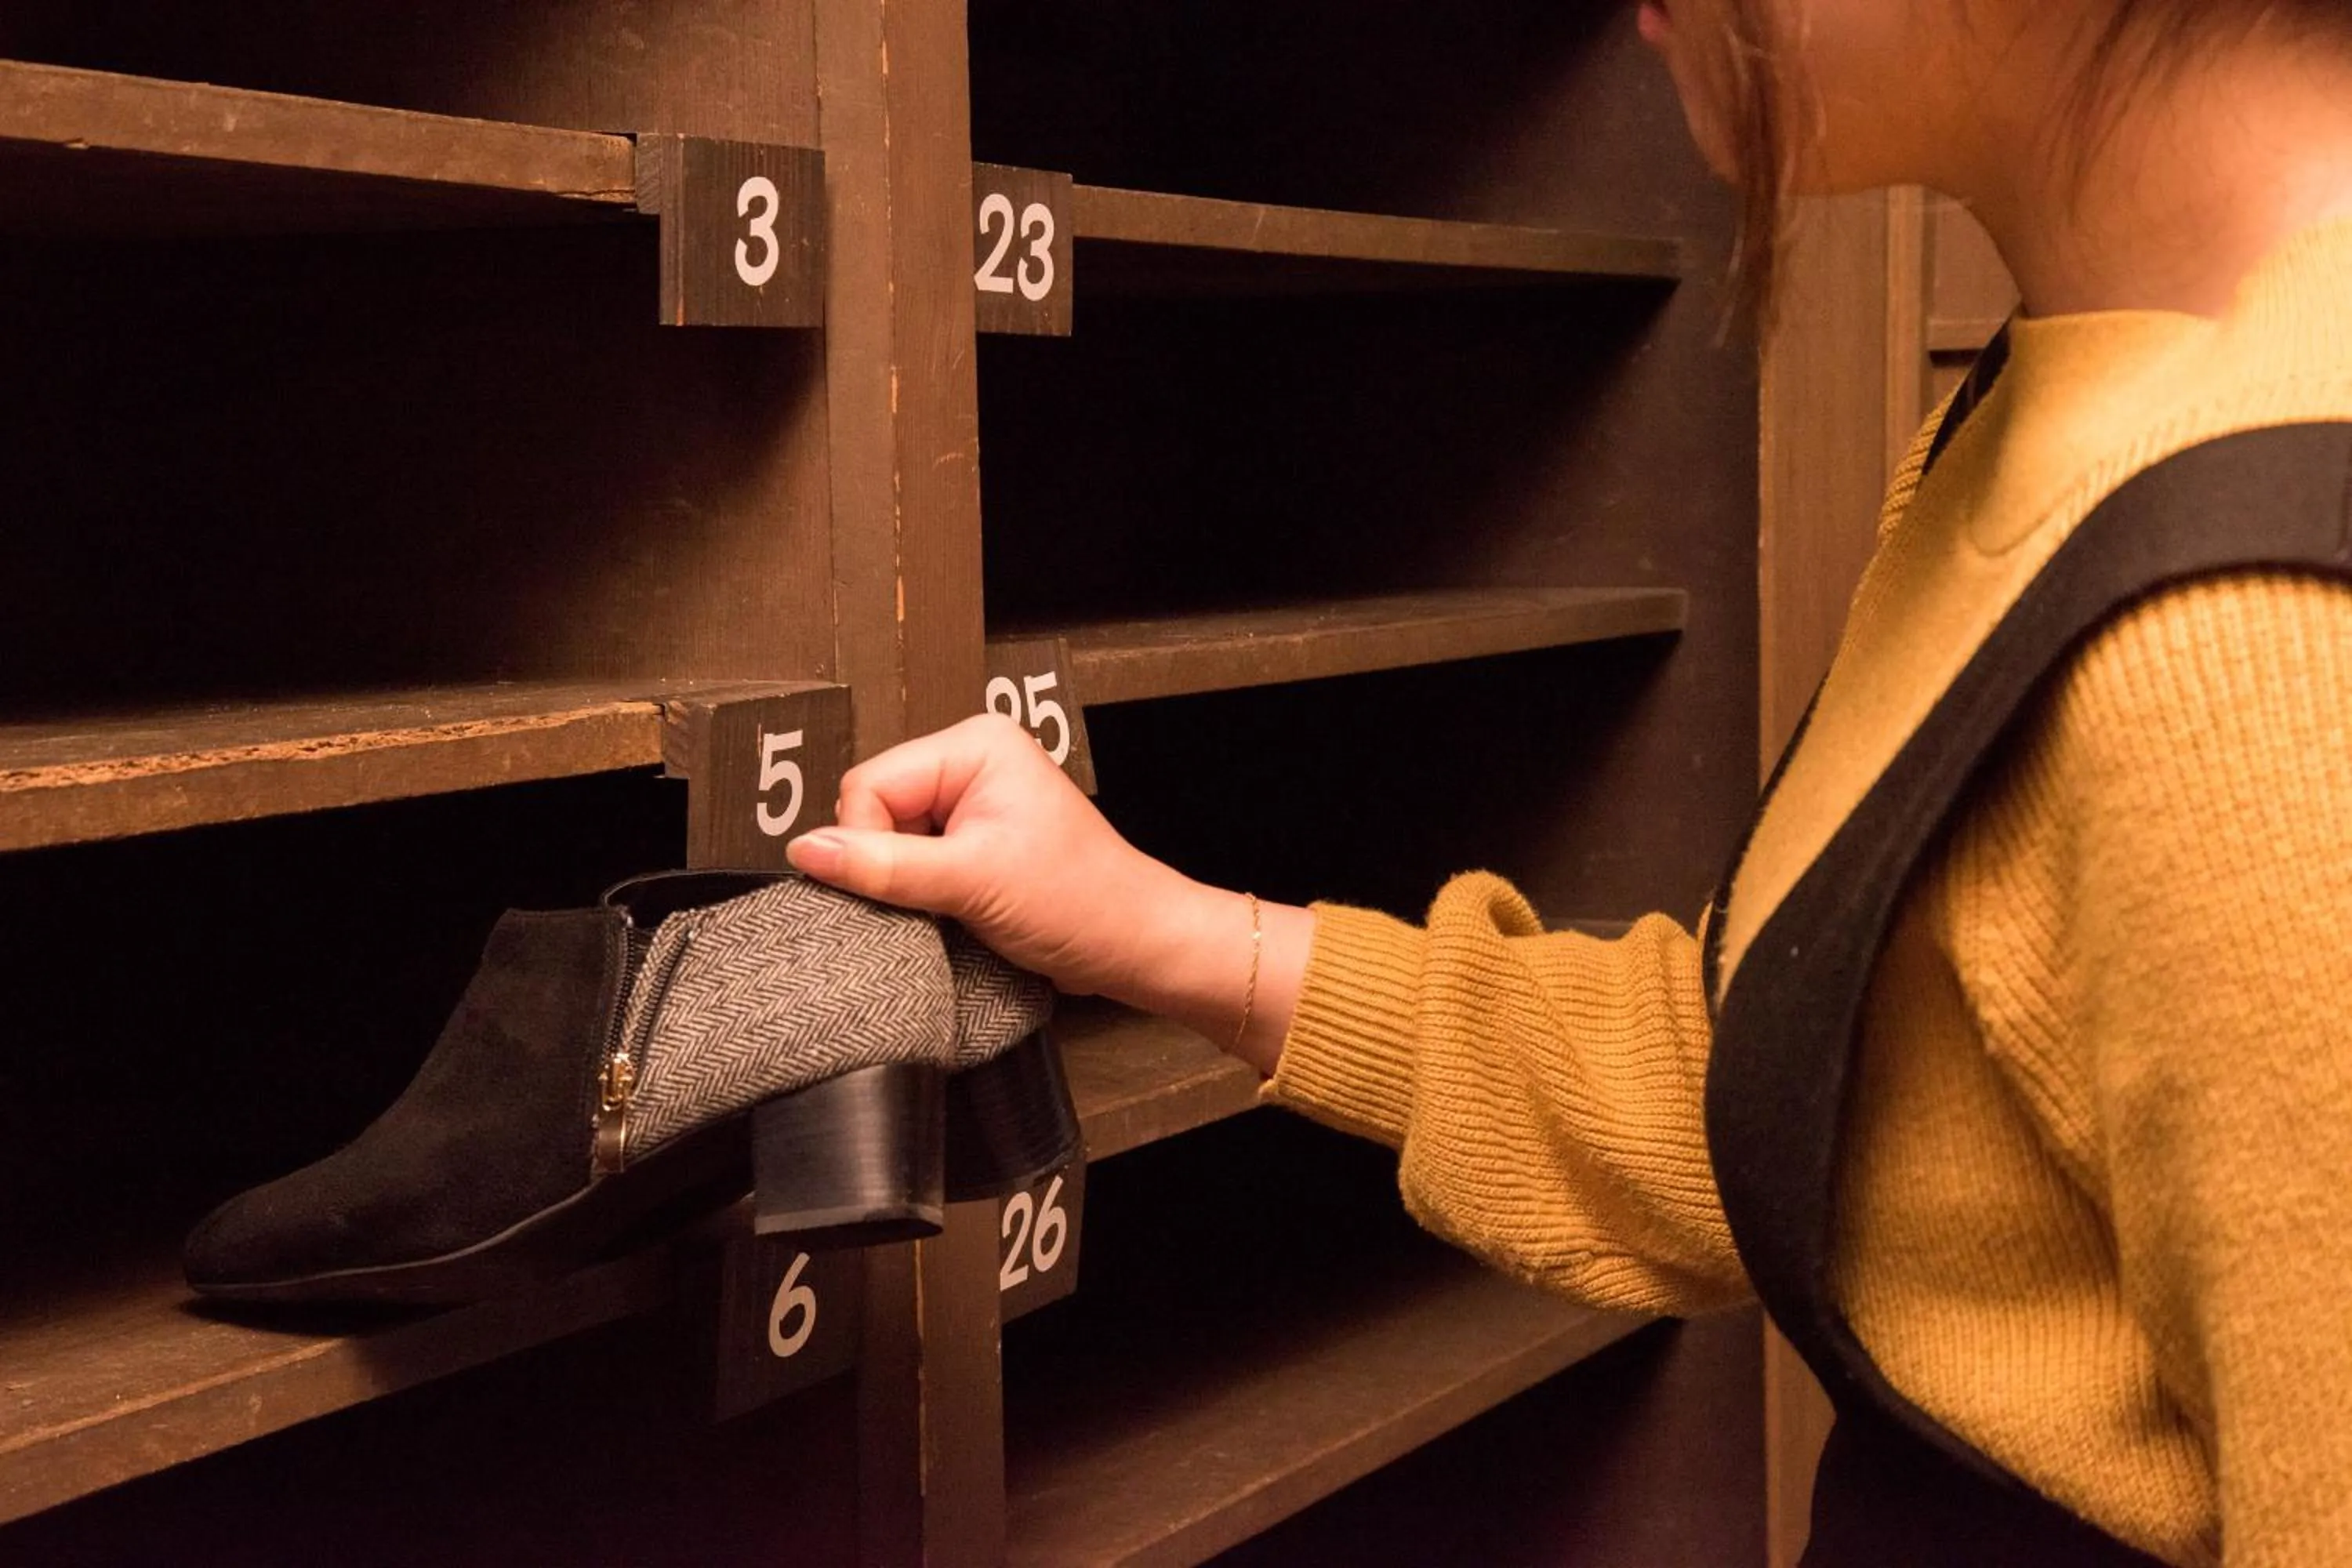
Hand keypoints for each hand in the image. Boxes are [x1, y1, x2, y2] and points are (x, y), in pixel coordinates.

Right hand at [786, 715, 1216, 1000]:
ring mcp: (972, 801)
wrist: (1134, 945)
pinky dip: (920, 893)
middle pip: (874, 811)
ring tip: (955, 907)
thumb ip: (884, 866)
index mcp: (974, 745)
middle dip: (889, 864)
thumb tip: (806, 851)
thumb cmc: (1080, 901)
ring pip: (889, 841)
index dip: (868, 843)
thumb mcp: (972, 882)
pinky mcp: (972, 840)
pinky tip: (953, 912)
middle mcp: (970, 761)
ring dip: (906, 883)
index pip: (869, 786)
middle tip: (938, 900)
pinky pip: (912, 861)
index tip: (901, 889)